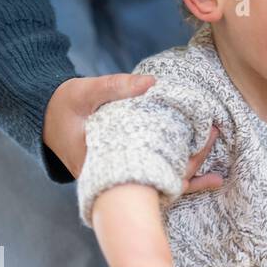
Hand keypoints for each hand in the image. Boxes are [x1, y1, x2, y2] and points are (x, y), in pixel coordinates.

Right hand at [43, 74, 223, 193]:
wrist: (48, 120)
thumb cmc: (63, 107)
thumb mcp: (82, 93)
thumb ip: (114, 87)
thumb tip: (151, 83)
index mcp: (102, 162)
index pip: (145, 167)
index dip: (173, 160)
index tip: (197, 139)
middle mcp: (115, 180)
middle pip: (160, 179)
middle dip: (190, 163)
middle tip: (213, 135)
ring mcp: (124, 179)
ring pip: (162, 184)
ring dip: (190, 175)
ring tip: (218, 174)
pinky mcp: (130, 173)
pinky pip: (160, 179)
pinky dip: (183, 179)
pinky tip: (208, 178)